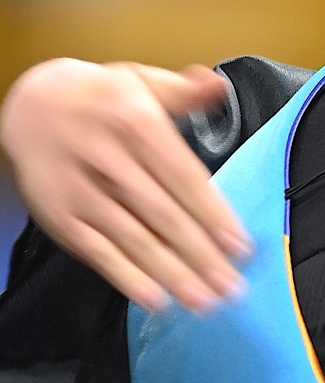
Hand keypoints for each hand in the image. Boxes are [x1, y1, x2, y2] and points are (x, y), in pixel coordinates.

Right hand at [0, 59, 251, 311]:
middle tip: (231, 287)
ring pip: (133, 238)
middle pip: (162, 214)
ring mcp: (81, 190)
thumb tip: (216, 86)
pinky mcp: (61, 216)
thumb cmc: (97, 98)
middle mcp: (107, 157)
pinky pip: (97, 252)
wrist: (27, 105)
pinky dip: (126, 278)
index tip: (240, 247)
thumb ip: (182, 92)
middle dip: (200, 255)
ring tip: (204, 302)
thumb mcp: (137, 81)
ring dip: (171, 274)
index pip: (182, 176)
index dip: (213, 214)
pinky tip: (155, 299)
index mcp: (134, 120)